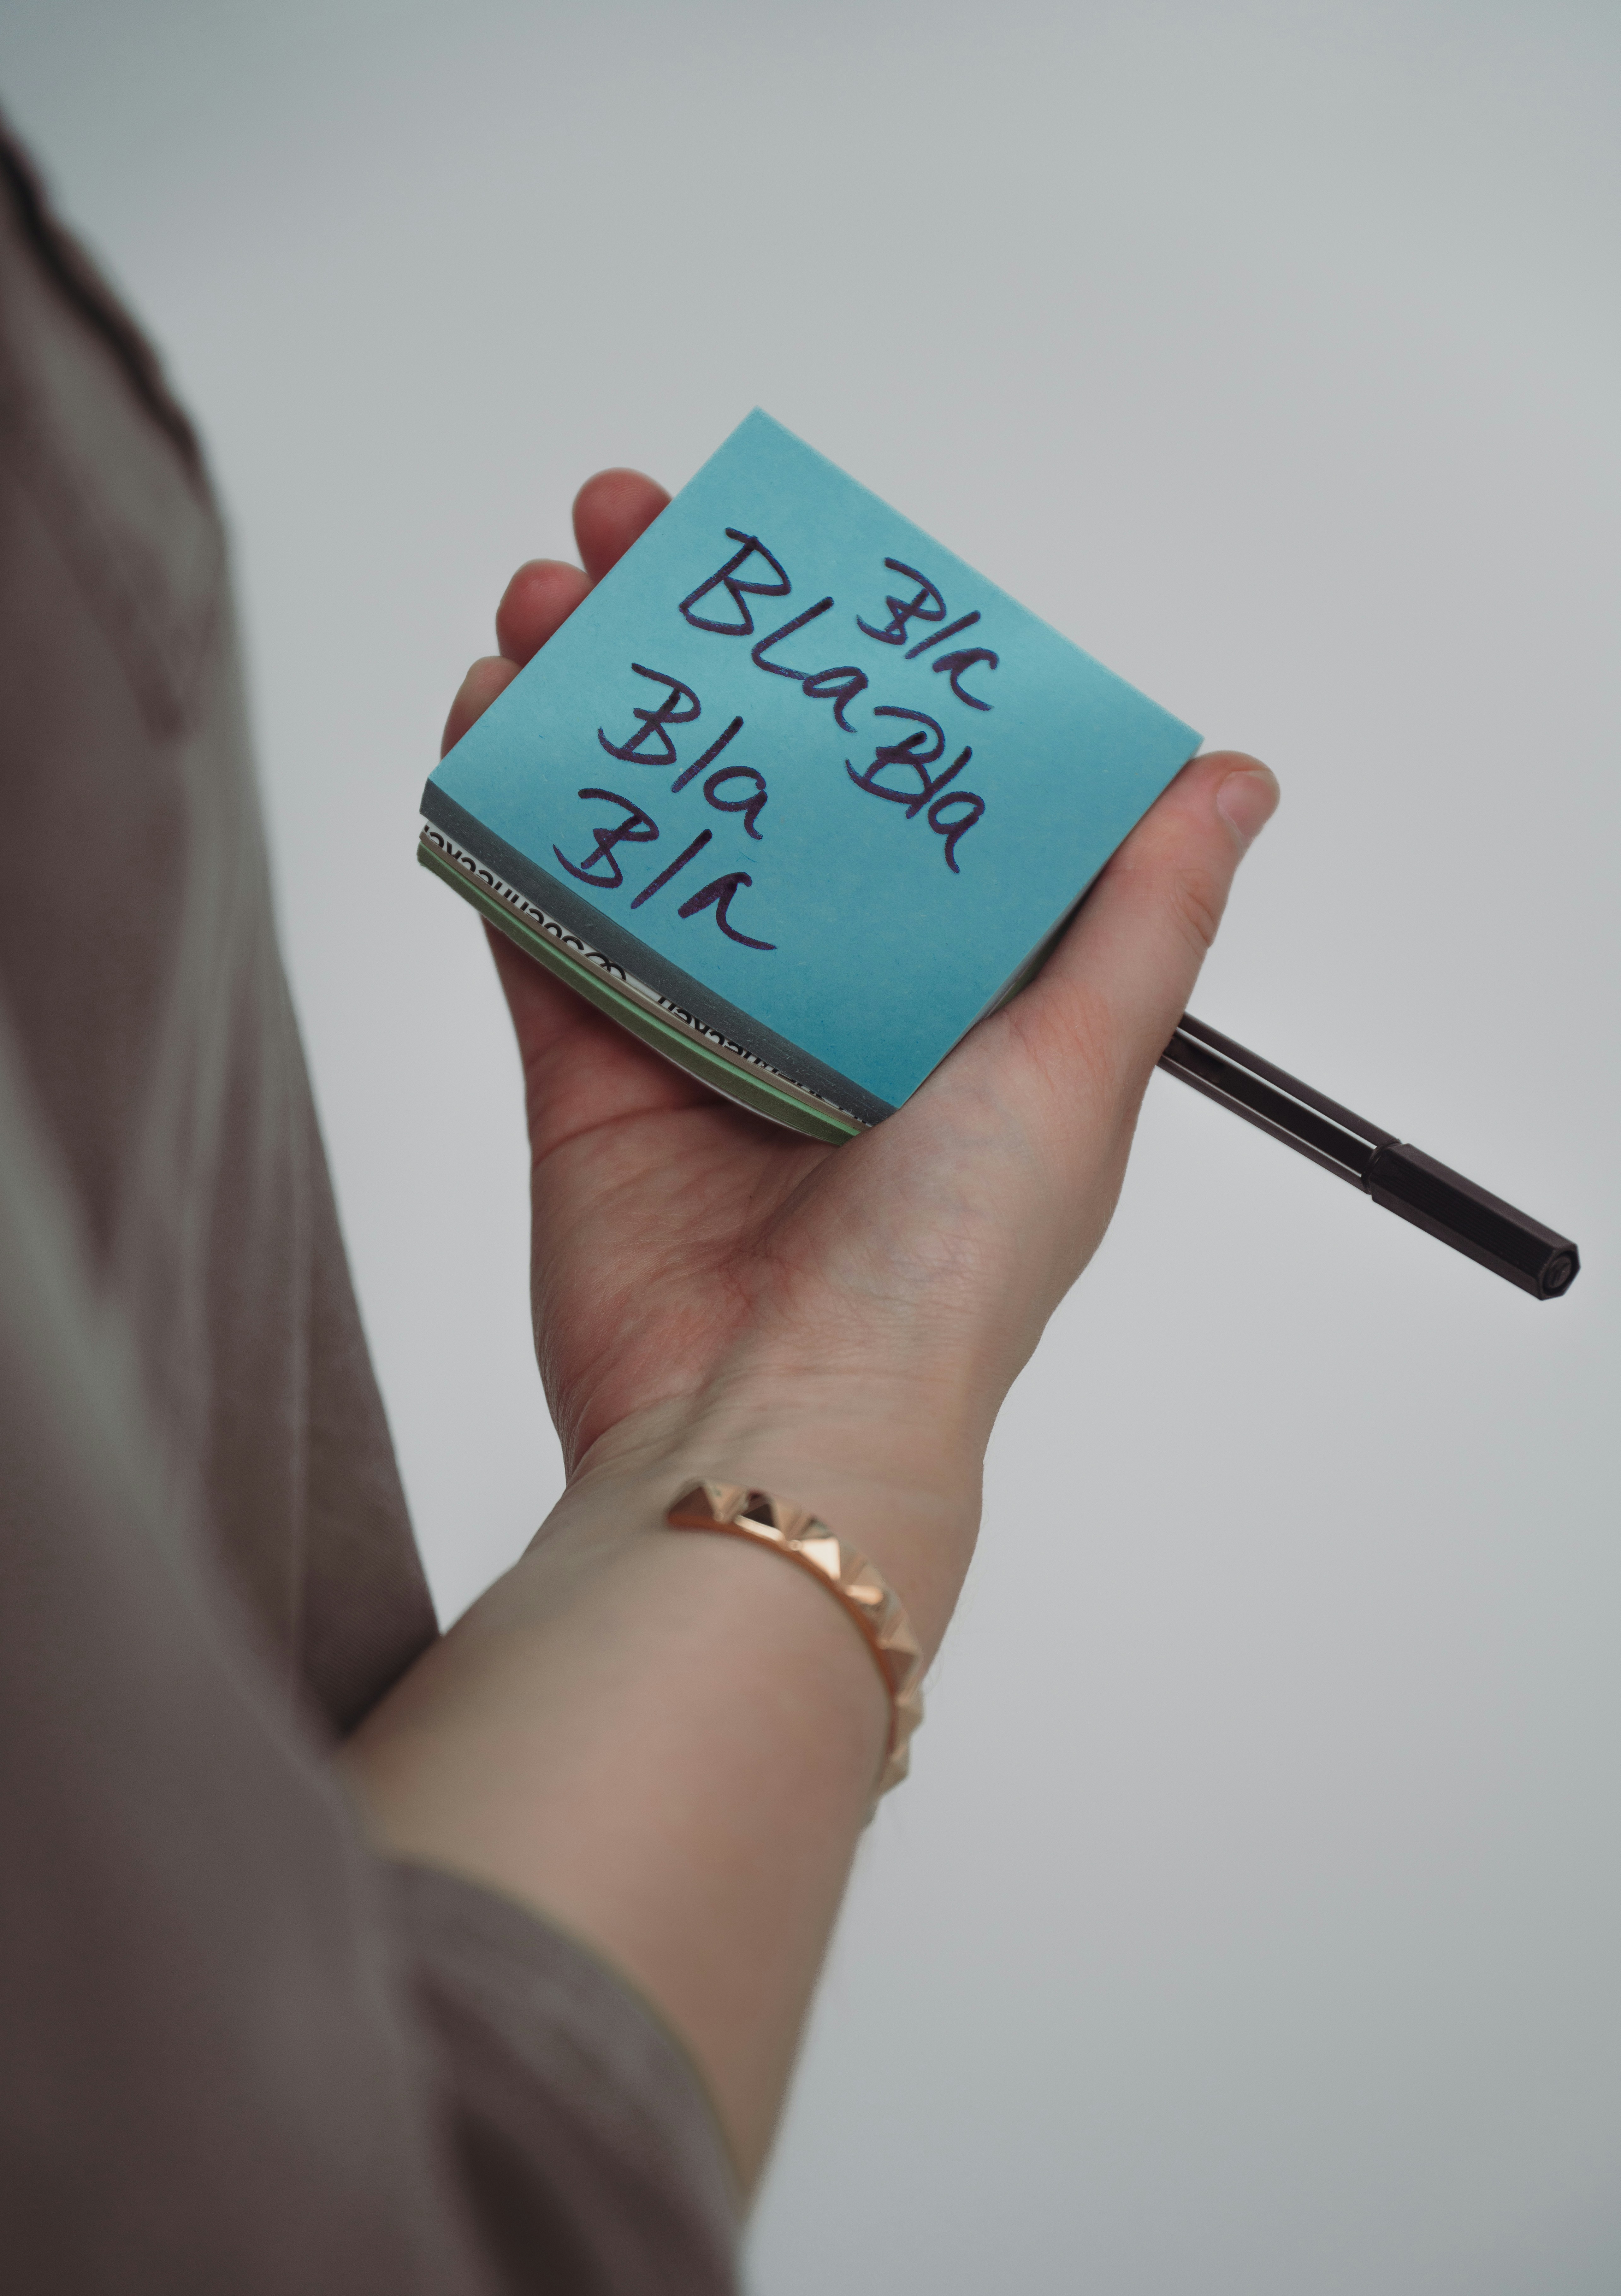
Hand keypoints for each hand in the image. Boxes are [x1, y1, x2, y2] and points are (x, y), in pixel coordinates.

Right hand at [350, 475, 1276, 2179]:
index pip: (893, 783)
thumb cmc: (945, 1270)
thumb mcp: (1082, 1066)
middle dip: (682, 646)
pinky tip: (488, 719)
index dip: (840, 659)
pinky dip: (510, 819)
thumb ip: (1143, 912)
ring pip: (633, 830)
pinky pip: (540, 924)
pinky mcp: (589, 1080)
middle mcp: (827, 1004)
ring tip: (542, 600)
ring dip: (582, 703)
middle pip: (747, 782)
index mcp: (948, 996)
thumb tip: (1229, 776)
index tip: (788, 557)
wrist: (774, 1428)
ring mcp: (699, 1036)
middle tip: (624, 529)